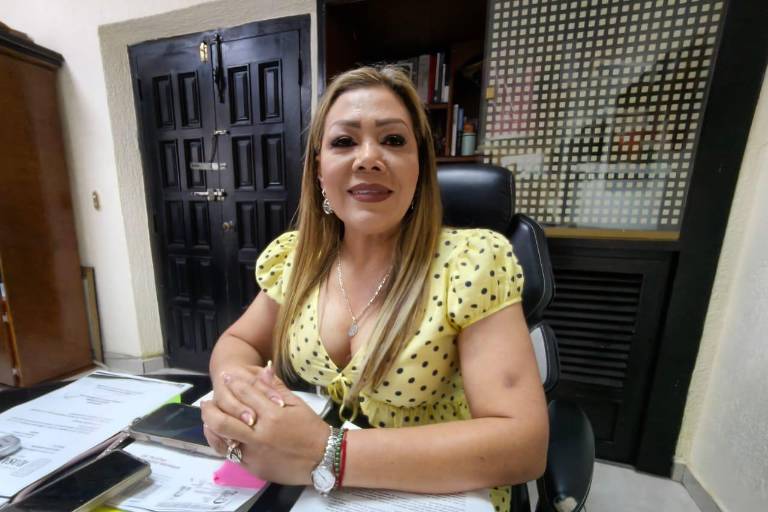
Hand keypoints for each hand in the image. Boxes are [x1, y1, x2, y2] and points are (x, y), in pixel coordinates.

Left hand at [201, 372, 328, 484]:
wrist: (323, 459)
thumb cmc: (311, 429)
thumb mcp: (297, 404)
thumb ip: (276, 388)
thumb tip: (263, 369)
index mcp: (273, 415)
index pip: (245, 395)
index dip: (233, 383)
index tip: (225, 377)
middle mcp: (260, 434)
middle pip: (224, 419)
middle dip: (211, 408)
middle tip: (206, 401)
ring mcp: (255, 453)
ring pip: (222, 439)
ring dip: (210, 426)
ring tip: (207, 417)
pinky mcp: (253, 467)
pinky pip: (230, 454)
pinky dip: (220, 442)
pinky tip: (217, 435)